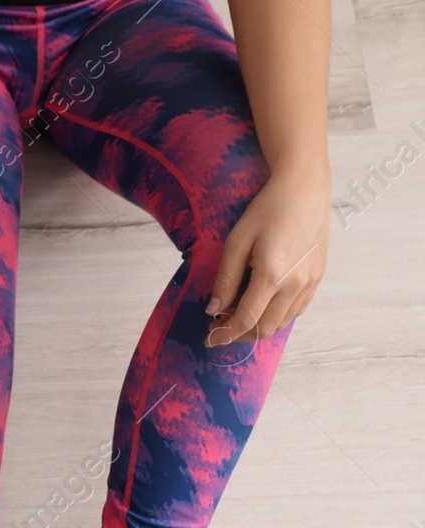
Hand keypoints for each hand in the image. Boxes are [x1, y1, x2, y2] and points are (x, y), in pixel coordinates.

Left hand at [205, 163, 328, 346]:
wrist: (304, 188)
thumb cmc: (266, 210)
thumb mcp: (236, 242)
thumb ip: (225, 280)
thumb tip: (214, 310)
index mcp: (272, 275)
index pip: (246, 320)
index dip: (225, 334)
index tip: (210, 338)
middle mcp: (296, 283)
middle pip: (266, 329)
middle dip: (240, 334)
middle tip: (220, 324)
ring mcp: (311, 281)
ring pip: (283, 323)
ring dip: (259, 326)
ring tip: (238, 312)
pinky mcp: (318, 276)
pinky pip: (297, 309)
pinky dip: (277, 315)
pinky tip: (262, 303)